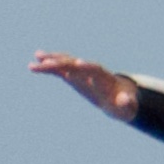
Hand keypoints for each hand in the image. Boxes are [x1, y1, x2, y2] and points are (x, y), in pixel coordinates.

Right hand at [29, 53, 145, 124]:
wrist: (119, 97)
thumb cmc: (124, 104)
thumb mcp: (127, 107)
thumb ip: (127, 103)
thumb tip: (125, 100)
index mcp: (105, 78)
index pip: (95, 69)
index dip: (87, 66)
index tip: (77, 62)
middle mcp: (92, 70)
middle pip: (76, 64)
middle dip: (62, 62)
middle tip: (46, 62)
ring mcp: (82, 72)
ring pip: (66, 63)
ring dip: (52, 60)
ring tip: (36, 57)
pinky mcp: (74, 76)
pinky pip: (60, 69)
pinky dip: (50, 66)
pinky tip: (35, 63)